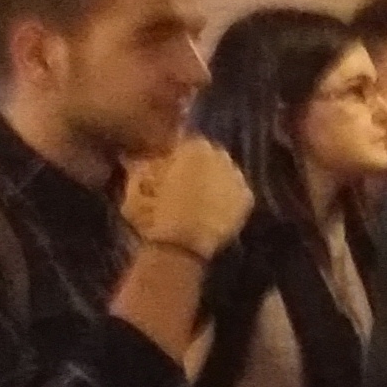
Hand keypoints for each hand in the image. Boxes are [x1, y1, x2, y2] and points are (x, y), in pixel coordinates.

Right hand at [128, 134, 255, 257]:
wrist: (180, 244)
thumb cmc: (153, 212)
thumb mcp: (138, 183)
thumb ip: (146, 165)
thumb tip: (141, 158)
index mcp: (195, 146)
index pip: (189, 143)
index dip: (180, 157)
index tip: (171, 170)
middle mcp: (221, 155)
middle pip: (211, 155)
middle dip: (201, 166)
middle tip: (187, 185)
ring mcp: (237, 176)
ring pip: (226, 173)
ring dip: (217, 181)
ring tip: (201, 200)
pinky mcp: (247, 198)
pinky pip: (237, 193)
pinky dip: (229, 199)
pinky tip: (215, 210)